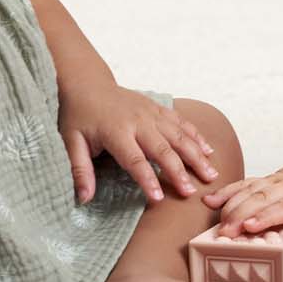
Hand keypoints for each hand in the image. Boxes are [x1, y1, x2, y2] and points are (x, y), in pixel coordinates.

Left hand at [59, 86, 217, 203]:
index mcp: (116, 131)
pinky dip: (196, 135)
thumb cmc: (78, 115)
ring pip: (178, 135)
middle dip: (179, 171)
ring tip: (210, 174)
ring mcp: (151, 112)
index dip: (147, 179)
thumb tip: (84, 198)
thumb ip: (80, 170)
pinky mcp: (158, 108)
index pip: (134, 159)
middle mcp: (138, 121)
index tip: (159, 198)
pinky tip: (208, 149)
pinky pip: (181, 122)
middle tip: (191, 192)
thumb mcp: (72, 142)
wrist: (87, 83)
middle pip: (163, 148)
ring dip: (196, 155)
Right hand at [202, 154, 282, 257]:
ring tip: (219, 226)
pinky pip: (246, 183)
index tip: (250, 227)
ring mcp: (278, 179)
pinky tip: (211, 200)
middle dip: (242, 215)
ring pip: (252, 190)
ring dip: (232, 206)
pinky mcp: (268, 178)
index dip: (268, 216)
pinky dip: (227, 191)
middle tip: (226, 234)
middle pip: (264, 198)